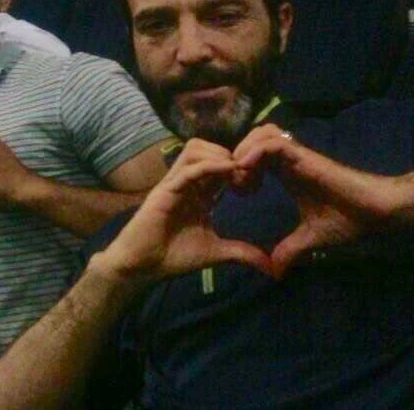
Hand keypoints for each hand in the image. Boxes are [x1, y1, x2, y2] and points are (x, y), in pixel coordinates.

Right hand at [94, 138, 272, 286]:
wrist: (143, 267)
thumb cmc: (173, 257)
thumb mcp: (215, 252)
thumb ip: (241, 252)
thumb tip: (269, 266)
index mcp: (198, 193)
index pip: (218, 165)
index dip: (238, 167)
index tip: (256, 181)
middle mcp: (186, 182)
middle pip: (206, 147)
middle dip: (230, 154)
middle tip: (248, 173)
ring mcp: (174, 183)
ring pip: (195, 149)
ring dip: (219, 154)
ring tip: (236, 171)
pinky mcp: (166, 189)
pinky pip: (188, 168)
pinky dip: (210, 165)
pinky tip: (228, 171)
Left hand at [233, 124, 391, 278]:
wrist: (376, 212)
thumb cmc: (349, 220)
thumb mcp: (310, 238)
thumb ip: (290, 250)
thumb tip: (275, 271)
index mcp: (286, 173)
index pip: (253, 157)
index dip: (237, 170)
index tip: (235, 194)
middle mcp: (288, 160)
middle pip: (251, 140)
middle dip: (235, 158)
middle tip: (234, 185)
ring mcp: (296, 155)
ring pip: (259, 135)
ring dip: (243, 152)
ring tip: (243, 181)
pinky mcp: (305, 155)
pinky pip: (271, 142)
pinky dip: (254, 153)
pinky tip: (250, 175)